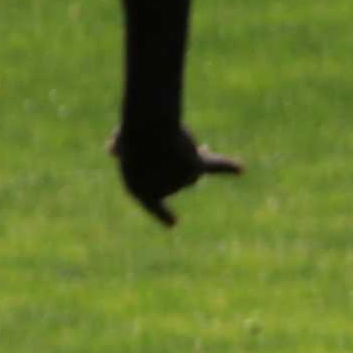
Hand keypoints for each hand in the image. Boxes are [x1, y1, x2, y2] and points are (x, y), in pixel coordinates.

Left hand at [107, 123, 242, 226]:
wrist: (148, 130)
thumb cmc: (132, 134)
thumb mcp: (120, 140)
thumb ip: (119, 146)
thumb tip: (112, 149)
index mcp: (139, 190)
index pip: (154, 205)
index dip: (163, 213)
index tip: (174, 222)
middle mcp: (162, 190)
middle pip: (175, 178)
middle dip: (176, 164)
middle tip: (170, 146)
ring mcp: (179, 182)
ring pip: (190, 167)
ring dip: (188, 152)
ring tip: (176, 137)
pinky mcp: (195, 167)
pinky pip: (216, 167)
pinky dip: (228, 166)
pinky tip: (240, 168)